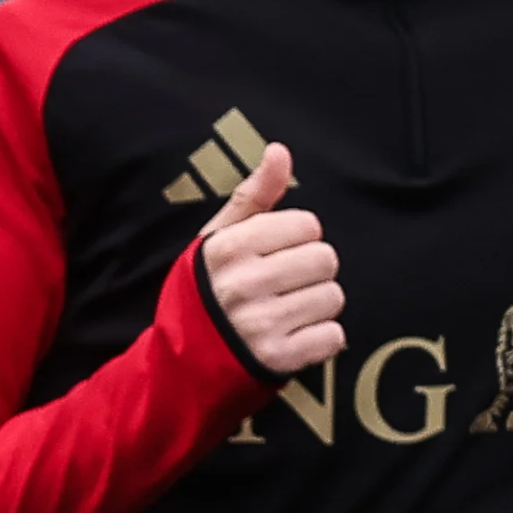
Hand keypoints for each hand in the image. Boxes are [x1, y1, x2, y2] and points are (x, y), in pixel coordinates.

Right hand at [198, 143, 343, 376]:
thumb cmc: (204, 290)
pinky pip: (333, 337)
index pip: (307, 225)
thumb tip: (280, 151)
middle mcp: (243, 284)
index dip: (295, 238)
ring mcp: (261, 324)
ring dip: (316, 305)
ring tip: (286, 310)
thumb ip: (254, 195)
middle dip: (310, 271)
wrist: (179, 361)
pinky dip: (319, 338)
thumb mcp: (216, 238)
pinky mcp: (277, 359)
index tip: (274, 254)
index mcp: (229, 248)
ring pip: (333, 298)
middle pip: (325, 259)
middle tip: (283, 284)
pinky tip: (291, 335)